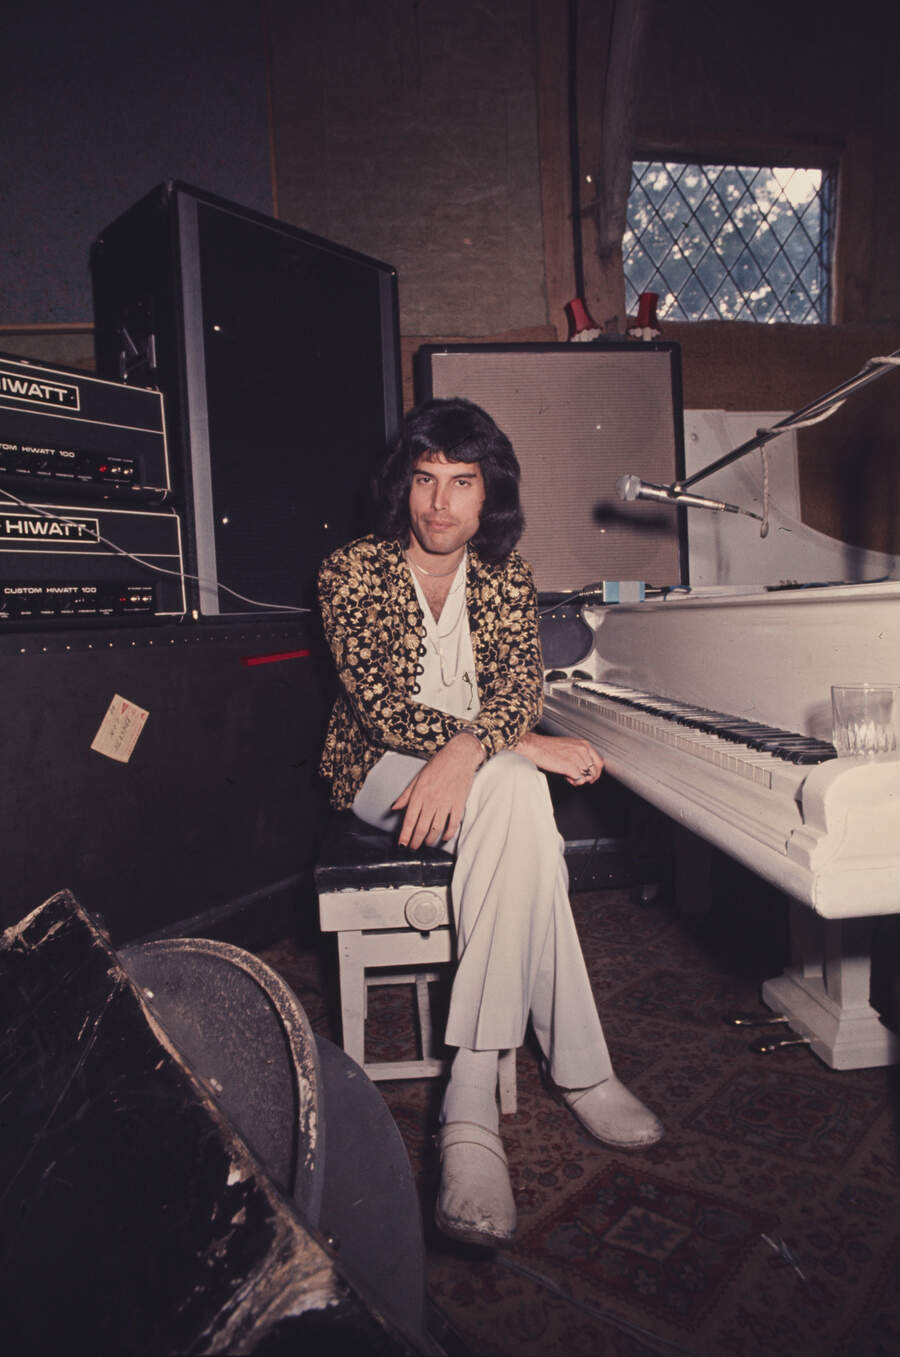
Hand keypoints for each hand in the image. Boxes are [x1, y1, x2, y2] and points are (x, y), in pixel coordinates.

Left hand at [392, 732, 484, 848]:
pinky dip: (449, 834)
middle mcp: (432, 800)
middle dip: (416, 841)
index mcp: (420, 794)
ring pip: (436, 829)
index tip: (401, 844)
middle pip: (422, 828)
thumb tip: (395, 807)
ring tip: (426, 844)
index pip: (409, 819)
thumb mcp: (418, 777)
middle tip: (413, 848)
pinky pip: (453, 824)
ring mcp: (446, 803)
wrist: (460, 756)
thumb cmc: (439, 764)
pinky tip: (444, 837)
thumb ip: (406, 794)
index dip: (405, 835)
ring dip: (430, 840)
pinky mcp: (459, 804)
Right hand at [516, 730, 603, 785]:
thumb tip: (585, 768)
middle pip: (594, 771)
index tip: (592, 777)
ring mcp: (577, 758)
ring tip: (568, 775)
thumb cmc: (548, 747)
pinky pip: (579, 780)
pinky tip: (566, 777)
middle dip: (586, 777)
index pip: (599, 762)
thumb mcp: (569, 746)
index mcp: (583, 744)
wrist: (535, 746)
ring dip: (578, 779)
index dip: (596, 772)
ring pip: (587, 777)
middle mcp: (583, 750)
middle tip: (577, 777)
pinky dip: (574, 781)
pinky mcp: (571, 767)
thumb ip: (580, 755)